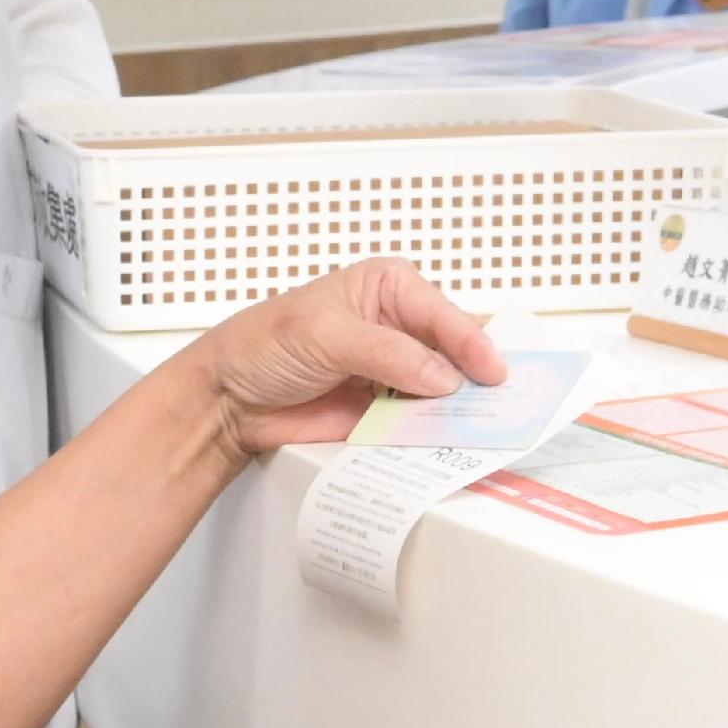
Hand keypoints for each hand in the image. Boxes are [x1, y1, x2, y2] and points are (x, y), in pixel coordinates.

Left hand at [187, 259, 503, 457]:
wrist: (229, 400)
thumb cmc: (262, 343)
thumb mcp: (326, 334)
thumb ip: (387, 353)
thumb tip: (439, 375)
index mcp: (387, 287)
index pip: (442, 313)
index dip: (470, 341)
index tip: (491, 370)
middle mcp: (398, 327)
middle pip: (452, 352)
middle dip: (472, 376)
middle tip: (499, 400)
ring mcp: (394, 372)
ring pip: (443, 391)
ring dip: (458, 409)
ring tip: (482, 426)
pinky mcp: (384, 412)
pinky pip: (421, 423)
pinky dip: (435, 434)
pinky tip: (447, 441)